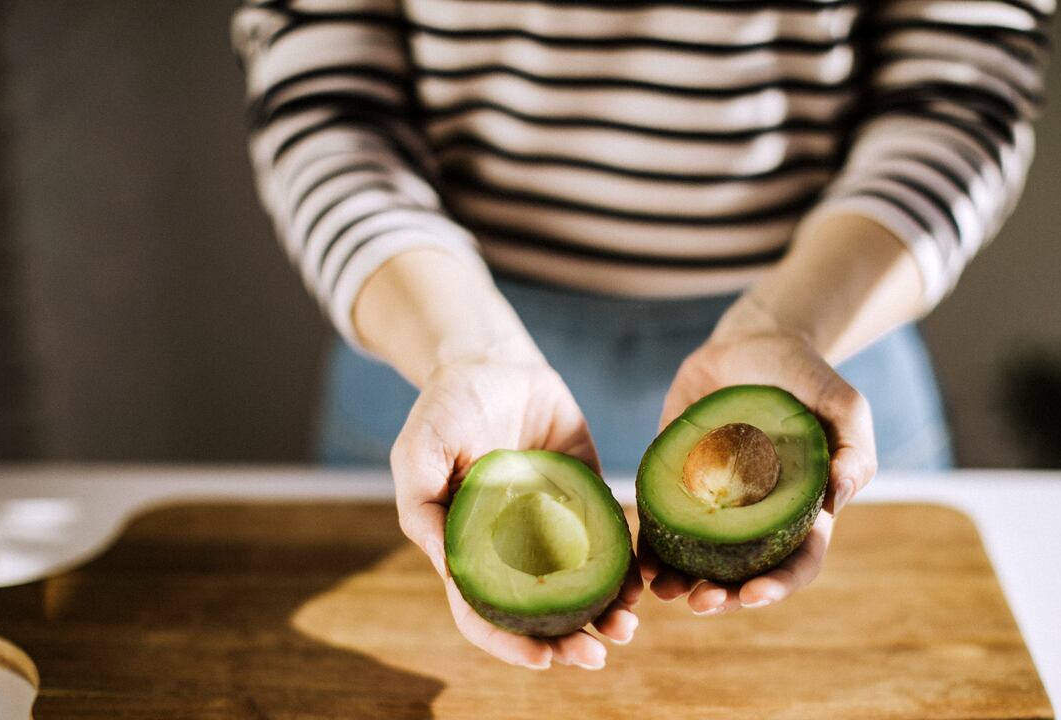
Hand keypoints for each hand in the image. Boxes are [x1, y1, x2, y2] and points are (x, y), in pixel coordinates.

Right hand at [391, 354, 641, 669]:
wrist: (494, 361)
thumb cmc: (445, 407)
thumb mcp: (419, 451)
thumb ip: (423, 507)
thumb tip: (451, 569)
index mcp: (469, 548)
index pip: (484, 612)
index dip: (510, 642)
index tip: (545, 659)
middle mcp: (513, 547)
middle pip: (539, 611)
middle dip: (568, 640)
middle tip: (599, 655)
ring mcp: (552, 525)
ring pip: (580, 585)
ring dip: (604, 613)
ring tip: (629, 626)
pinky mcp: (586, 497)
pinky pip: (610, 540)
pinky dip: (626, 566)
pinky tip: (642, 580)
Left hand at [640, 296, 876, 614]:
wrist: (751, 341)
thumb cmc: (805, 375)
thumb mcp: (842, 403)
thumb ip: (854, 447)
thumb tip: (842, 494)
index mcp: (802, 510)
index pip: (797, 561)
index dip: (779, 585)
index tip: (753, 596)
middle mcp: (757, 516)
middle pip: (744, 573)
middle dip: (724, 597)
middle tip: (700, 603)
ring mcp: (715, 502)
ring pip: (699, 558)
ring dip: (682, 582)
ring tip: (662, 591)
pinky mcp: (678, 481)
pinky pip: (662, 521)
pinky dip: (650, 546)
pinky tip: (638, 562)